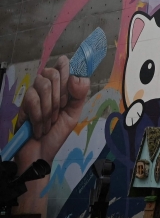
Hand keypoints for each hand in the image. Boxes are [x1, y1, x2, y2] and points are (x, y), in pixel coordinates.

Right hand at [14, 55, 89, 213]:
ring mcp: (33, 94)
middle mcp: (46, 87)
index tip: (72, 85)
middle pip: (53, 73)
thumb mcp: (74, 114)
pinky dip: (39, 117)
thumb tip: (78, 76)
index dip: (68, 69)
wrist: (41, 153)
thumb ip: (79, 94)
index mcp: (61, 87)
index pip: (64, 64)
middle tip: (60, 111)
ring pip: (42, 85)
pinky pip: (32, 100)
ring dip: (50, 108)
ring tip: (50, 122)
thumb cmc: (57, 133)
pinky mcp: (22, 104)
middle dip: (61, 95)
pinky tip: (39, 127)